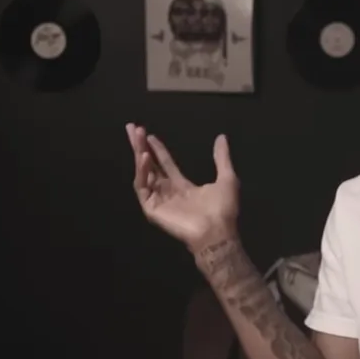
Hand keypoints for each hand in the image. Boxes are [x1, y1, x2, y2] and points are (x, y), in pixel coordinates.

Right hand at [126, 123, 238, 249]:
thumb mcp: (227, 178)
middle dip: (140, 147)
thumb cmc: (223, 209)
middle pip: (150, 166)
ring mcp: (158, 201)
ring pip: (143, 174)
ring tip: (137, 136)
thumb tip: (221, 137)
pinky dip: (142, 172)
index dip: (157, 149)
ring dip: (139, 154)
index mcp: (182, 186)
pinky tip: (144, 157)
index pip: (165, 164)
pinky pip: (143, 187)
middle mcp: (168, 192)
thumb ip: (222, 158)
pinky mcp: (152, 209)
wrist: (218, 230)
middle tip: (132, 128)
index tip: (149, 134)